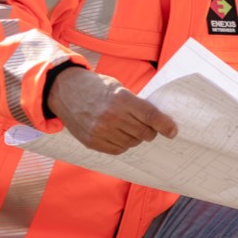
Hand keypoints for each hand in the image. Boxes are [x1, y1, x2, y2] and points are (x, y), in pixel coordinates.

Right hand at [47, 66, 176, 154]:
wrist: (64, 91)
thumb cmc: (95, 87)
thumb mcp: (118, 88)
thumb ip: (135, 104)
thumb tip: (156, 121)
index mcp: (121, 99)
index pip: (150, 116)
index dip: (165, 125)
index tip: (172, 131)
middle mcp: (112, 117)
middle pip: (144, 133)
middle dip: (150, 131)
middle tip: (147, 126)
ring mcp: (101, 131)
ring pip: (132, 143)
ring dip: (135, 137)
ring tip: (126, 126)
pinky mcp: (93, 142)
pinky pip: (118, 150)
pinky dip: (122, 144)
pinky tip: (116, 133)